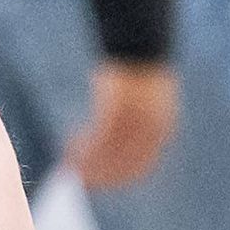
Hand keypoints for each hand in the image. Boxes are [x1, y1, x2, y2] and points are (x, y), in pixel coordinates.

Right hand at [67, 62, 177, 193]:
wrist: (141, 46)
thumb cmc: (138, 74)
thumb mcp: (141, 103)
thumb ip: (133, 125)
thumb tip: (115, 143)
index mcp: (161, 131)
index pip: (140, 167)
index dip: (117, 178)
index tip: (97, 183)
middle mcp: (151, 129)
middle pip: (124, 164)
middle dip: (100, 175)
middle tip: (78, 180)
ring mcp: (135, 118)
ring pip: (109, 153)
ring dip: (88, 163)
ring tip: (69, 165)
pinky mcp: (118, 107)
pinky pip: (98, 136)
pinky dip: (83, 147)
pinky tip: (68, 147)